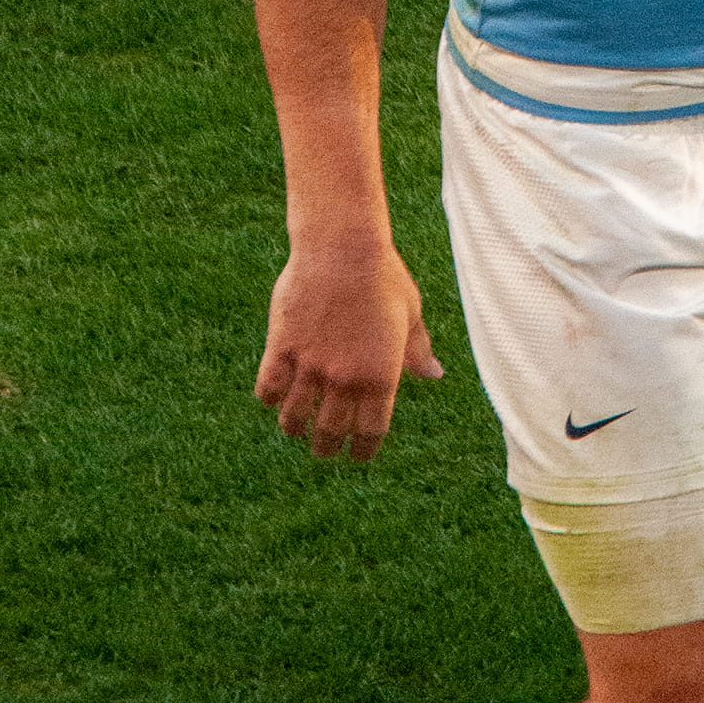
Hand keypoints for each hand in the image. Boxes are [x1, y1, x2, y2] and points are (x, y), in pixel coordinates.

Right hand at [254, 241, 442, 458]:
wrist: (342, 247)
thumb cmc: (383, 276)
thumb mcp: (410, 313)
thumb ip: (417, 351)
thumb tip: (435, 375)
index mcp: (381, 376)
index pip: (370, 433)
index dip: (362, 450)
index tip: (356, 455)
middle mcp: (344, 379)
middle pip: (330, 433)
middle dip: (327, 446)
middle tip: (323, 447)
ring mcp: (311, 365)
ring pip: (294, 418)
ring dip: (295, 428)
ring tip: (296, 428)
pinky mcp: (281, 348)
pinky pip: (268, 389)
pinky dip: (269, 399)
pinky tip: (274, 396)